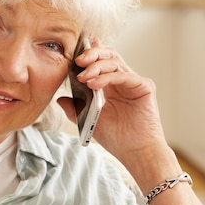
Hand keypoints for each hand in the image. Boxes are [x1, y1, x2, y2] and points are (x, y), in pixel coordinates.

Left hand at [57, 44, 171, 181]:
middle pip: (108, 56)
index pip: (100, 62)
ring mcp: (134, 82)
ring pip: (115, 62)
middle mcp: (123, 80)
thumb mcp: (89, 121)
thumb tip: (59, 99)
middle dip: (91, 55)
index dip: (89, 52)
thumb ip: (75, 109)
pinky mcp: (144, 87)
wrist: (136, 153)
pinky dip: (107, 77)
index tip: (74, 51)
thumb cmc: (117, 139)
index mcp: (111, 85)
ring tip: (83, 77)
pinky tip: (94, 84)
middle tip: (77, 61)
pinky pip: (124, 76)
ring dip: (96, 67)